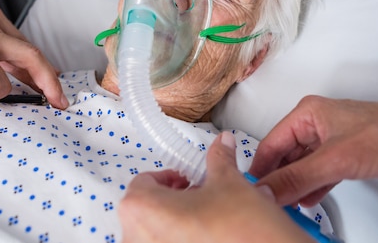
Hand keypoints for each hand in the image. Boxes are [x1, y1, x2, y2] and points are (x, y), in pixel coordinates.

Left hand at [118, 131, 312, 242]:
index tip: (186, 179)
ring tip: (206, 219)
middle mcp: (136, 238)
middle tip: (198, 198)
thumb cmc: (241, 232)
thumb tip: (223, 143)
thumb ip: (219, 158)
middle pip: (145, 210)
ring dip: (174, 223)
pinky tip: (207, 237)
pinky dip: (181, 241)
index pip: (143, 182)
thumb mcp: (229, 183)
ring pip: (154, 233)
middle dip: (171, 201)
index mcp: (141, 209)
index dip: (170, 177)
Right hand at [249, 95, 377, 206]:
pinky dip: (313, 187)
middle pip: (286, 154)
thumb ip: (297, 178)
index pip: (272, 143)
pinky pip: (321, 172)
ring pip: (303, 165)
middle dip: (277, 178)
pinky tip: (307, 201)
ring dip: (295, 185)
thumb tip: (267, 190)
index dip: (260, 168)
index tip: (249, 190)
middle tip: (266, 202)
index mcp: (308, 113)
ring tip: (284, 206)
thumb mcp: (334, 159)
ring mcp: (334, 140)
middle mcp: (317, 124)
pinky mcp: (349, 155)